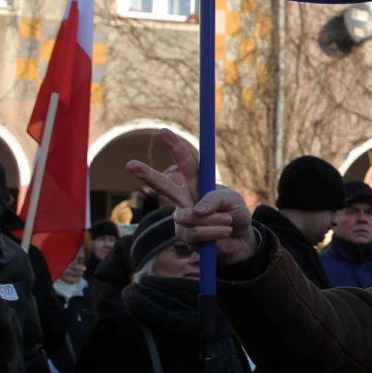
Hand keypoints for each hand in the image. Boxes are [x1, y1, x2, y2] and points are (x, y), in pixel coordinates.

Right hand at [126, 129, 257, 264]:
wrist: (241, 240)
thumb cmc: (235, 214)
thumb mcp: (233, 201)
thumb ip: (216, 199)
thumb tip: (195, 210)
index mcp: (198, 182)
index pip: (187, 163)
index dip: (175, 147)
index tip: (163, 131)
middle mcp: (185, 198)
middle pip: (164, 185)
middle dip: (147, 174)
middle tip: (130, 164)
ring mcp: (182, 217)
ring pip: (188, 217)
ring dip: (213, 221)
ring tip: (227, 222)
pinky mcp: (183, 236)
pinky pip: (195, 233)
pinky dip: (213, 233)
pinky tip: (224, 233)